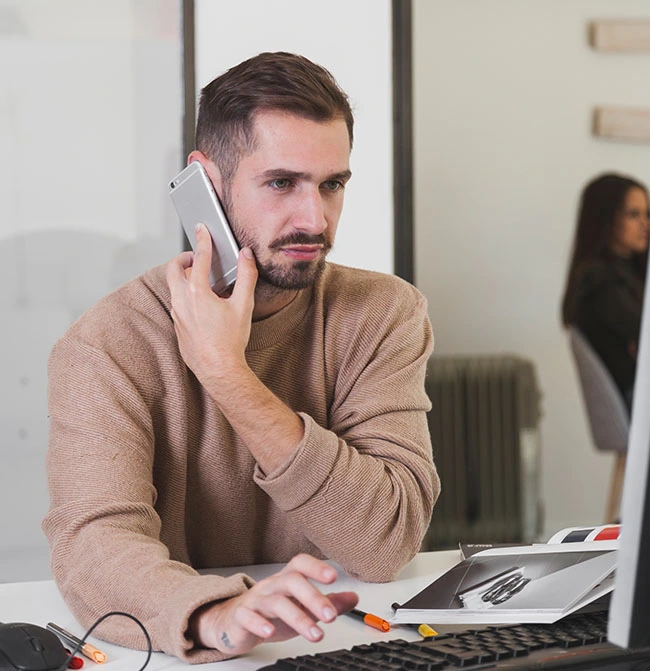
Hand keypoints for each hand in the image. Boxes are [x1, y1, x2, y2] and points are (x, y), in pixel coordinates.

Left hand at [166, 223, 257, 387]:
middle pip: (174, 269)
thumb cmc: (230, 341)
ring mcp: (177, 314)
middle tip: (197, 256)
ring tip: (202, 279)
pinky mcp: (177, 325)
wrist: (218, 369)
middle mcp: (182, 300)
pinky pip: (177, 302)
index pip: (200, 258)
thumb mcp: (243, 305)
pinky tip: (202, 302)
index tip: (201, 228)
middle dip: (184, 258)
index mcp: (198, 292)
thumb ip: (246, 276)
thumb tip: (246, 255)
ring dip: (185, 277)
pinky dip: (185, 294)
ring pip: (174, 286)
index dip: (202, 240)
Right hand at [190, 554, 358, 655]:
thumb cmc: (271, 612)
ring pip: (275, 602)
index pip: (301, 564)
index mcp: (287, 579)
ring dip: (297, 617)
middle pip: (291, 581)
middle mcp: (272, 585)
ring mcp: (256, 600)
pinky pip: (248, 616)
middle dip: (313, 597)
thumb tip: (354, 597)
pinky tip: (269, 632)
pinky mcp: (241, 616)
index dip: (316, 567)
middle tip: (331, 616)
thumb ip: (327, 601)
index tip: (333, 577)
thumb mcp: (302, 606)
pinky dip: (259, 623)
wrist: (234, 622)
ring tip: (315, 634)